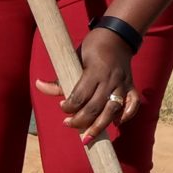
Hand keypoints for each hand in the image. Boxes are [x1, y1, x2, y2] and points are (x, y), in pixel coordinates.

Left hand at [36, 27, 138, 145]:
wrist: (117, 36)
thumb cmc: (91, 47)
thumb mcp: (74, 57)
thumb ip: (60, 77)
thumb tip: (38, 85)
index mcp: (95, 70)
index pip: (80, 96)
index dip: (69, 106)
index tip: (63, 108)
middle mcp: (110, 79)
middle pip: (95, 107)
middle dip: (80, 121)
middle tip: (68, 124)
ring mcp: (122, 83)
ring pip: (113, 110)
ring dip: (100, 126)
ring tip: (87, 137)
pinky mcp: (131, 86)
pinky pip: (133, 104)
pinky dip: (127, 115)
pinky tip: (116, 124)